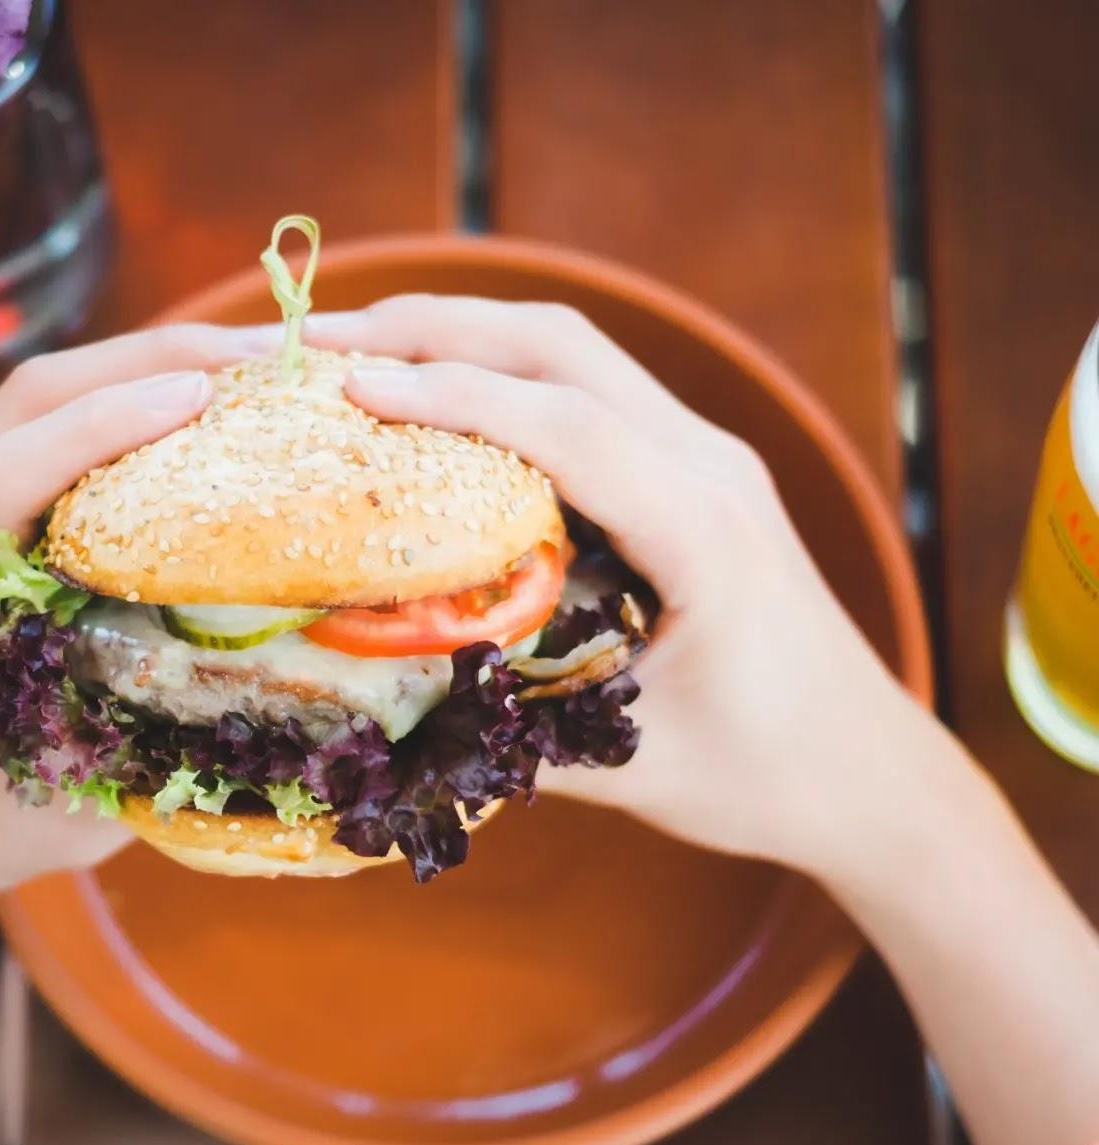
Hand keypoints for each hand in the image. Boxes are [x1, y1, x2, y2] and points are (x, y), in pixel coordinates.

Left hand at [0, 323, 277, 969]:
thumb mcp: (60, 811)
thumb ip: (160, 760)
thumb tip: (285, 717)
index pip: (8, 474)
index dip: (107, 425)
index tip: (206, 397)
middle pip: (28, 400)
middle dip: (151, 361)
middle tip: (270, 358)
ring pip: (30, 402)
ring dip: (137, 370)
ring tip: (246, 371)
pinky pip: (30, 432)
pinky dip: (112, 409)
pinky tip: (185, 421)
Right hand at [308, 296, 934, 875]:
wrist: (867, 770)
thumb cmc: (763, 775)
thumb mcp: (630, 761)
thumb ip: (511, 727)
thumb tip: (380, 703)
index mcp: (705, 531)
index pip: (567, 429)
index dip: (452, 397)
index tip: (349, 387)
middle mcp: (711, 467)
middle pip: (561, 348)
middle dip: (432, 329)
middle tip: (317, 339)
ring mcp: (707, 458)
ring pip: (573, 354)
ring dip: (462, 336)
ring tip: (355, 348)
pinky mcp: (693, 472)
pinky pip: (587, 393)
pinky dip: (500, 375)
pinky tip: (435, 394)